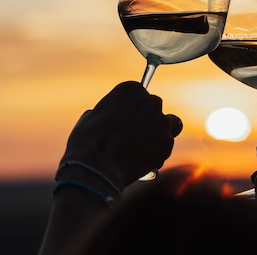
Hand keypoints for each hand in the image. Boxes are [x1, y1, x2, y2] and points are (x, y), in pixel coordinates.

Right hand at [59, 81, 182, 189]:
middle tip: (135, 135)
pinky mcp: (167, 142)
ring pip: (169, 124)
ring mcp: (161, 122)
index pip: (138, 95)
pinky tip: (142, 161)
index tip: (126, 119)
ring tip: (145, 147)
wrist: (96, 166)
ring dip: (160, 133)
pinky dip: (157, 153)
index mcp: (131, 89)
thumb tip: (109, 118)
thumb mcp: (91, 117)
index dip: (132, 108)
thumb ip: (108, 112)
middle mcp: (150, 101)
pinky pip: (166, 146)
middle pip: (154, 107)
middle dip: (147, 119)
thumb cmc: (88, 141)